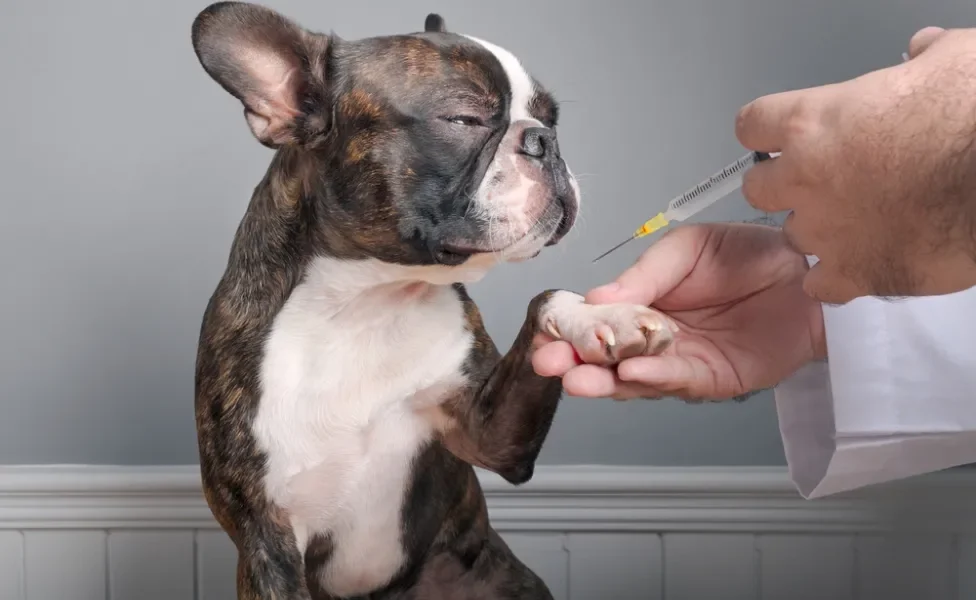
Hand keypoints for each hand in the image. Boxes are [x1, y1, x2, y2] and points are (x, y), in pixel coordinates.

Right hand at [532, 224, 823, 400]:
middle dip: (574, 362)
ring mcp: (681, 363)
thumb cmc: (750, 254)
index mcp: (641, 303)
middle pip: (606, 357)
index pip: (595, 321)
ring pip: (633, 379)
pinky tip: (629, 372)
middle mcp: (654, 339)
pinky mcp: (713, 380)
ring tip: (577, 377)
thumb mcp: (687, 249)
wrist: (807, 271)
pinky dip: (652, 379)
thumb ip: (644, 275)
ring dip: (604, 380)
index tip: (543, 332)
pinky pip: (677, 381)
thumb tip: (595, 296)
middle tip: (548, 362)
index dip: (568, 328)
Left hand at [737, 26, 975, 303]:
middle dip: (781, 186)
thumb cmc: (973, 122)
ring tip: (854, 220)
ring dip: (815, 229)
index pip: (752, 125)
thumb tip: (922, 52)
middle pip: (758, 189)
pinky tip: (858, 263)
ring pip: (792, 237)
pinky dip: (834, 278)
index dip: (765, 130)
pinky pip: (820, 285)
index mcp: (813, 124)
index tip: (777, 135)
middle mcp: (806, 180)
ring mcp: (826, 232)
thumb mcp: (949, 62)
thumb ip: (920, 59)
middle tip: (817, 180)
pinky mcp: (855, 273)